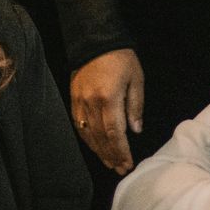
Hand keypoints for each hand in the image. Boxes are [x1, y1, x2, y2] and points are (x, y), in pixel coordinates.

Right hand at [70, 49, 143, 174]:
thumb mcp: (136, 79)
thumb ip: (135, 106)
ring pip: (88, 134)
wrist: (95, 40)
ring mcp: (79, 102)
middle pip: (101, 137)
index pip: (115, 133)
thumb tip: (135, 130)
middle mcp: (91, 103)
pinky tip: (96, 147)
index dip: (121, 151)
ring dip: (99, 151)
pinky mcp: (73, 99)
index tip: (128, 164)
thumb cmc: (121, 58)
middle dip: (112, 156)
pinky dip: (88, 139)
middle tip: (120, 169)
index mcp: (108, 98)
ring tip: (110, 163)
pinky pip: (79, 125)